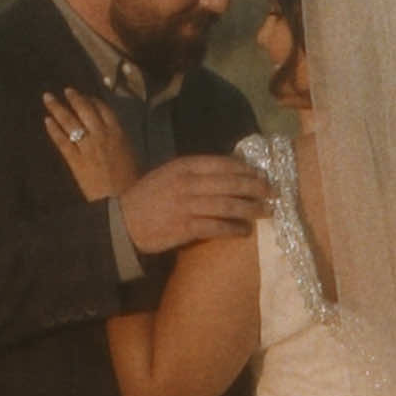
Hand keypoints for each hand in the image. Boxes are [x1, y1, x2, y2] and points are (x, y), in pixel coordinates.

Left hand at [44, 88, 138, 200]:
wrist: (122, 202)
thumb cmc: (133, 182)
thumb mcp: (132, 156)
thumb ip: (121, 142)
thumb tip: (114, 135)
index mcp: (118, 134)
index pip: (103, 109)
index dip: (93, 100)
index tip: (86, 96)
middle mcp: (101, 136)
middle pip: (85, 111)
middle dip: (74, 98)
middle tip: (66, 91)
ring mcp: (87, 148)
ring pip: (70, 122)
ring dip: (58, 108)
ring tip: (48, 98)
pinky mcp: (76, 162)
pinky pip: (62, 142)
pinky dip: (54, 130)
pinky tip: (46, 121)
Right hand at [118, 155, 271, 254]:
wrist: (123, 223)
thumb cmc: (148, 198)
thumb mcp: (168, 174)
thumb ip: (194, 171)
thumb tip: (229, 169)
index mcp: (183, 166)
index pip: (223, 164)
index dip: (246, 170)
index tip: (262, 174)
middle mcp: (187, 183)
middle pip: (230, 183)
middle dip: (255, 188)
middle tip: (272, 192)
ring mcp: (187, 206)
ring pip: (228, 205)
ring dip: (251, 208)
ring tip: (266, 211)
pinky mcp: (185, 228)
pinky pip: (217, 227)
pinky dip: (234, 229)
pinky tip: (245, 231)